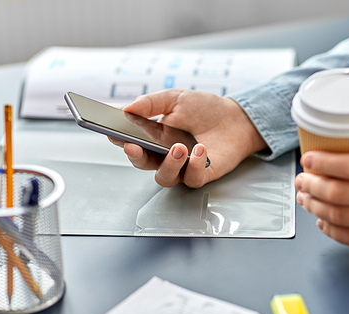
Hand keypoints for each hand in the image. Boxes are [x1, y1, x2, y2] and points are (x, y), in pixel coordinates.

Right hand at [108, 89, 266, 187]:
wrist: (235, 118)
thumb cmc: (205, 109)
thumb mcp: (176, 98)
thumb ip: (152, 103)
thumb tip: (127, 108)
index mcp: (153, 137)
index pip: (131, 142)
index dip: (119, 140)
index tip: (112, 134)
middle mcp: (164, 155)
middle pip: (142, 164)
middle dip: (135, 157)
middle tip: (134, 146)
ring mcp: (182, 167)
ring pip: (165, 178)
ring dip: (168, 164)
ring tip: (178, 147)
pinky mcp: (201, 175)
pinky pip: (191, 179)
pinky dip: (194, 166)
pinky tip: (199, 149)